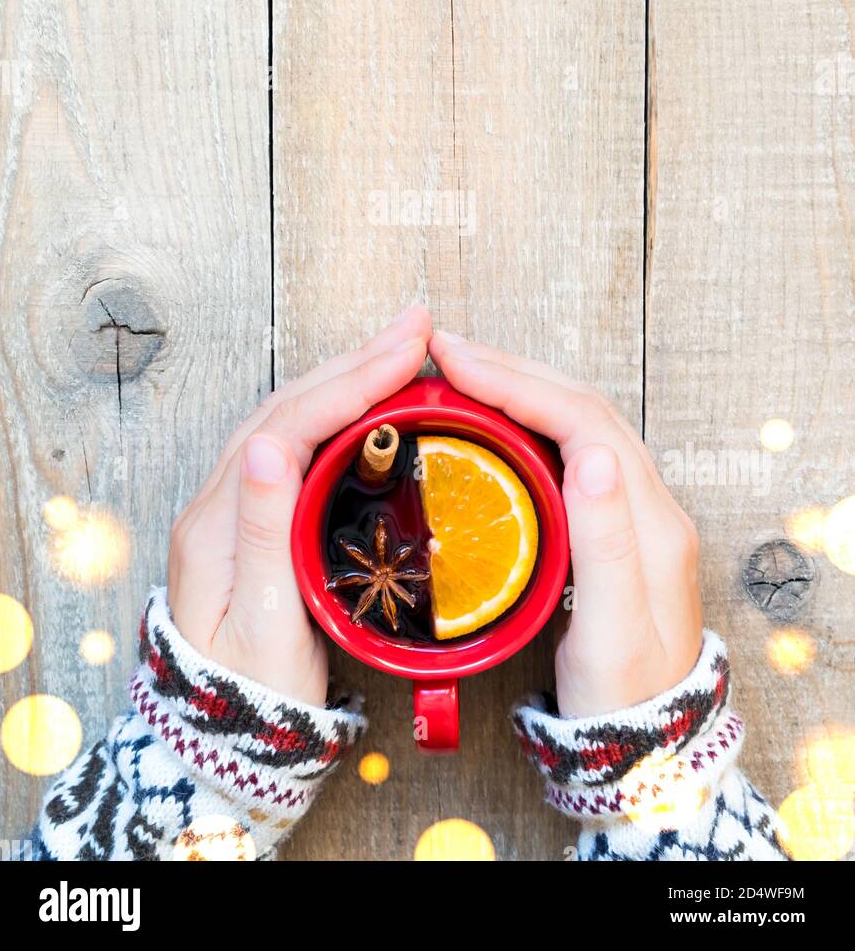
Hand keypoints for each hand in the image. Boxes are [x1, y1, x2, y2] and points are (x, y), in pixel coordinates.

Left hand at [167, 306, 430, 705]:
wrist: (218, 740)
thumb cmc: (248, 693)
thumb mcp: (260, 623)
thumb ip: (262, 532)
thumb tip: (265, 446)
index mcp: (219, 522)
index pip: (289, 426)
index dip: (350, 382)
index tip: (407, 351)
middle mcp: (219, 501)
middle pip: (289, 407)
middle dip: (355, 361)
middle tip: (416, 327)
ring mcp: (233, 506)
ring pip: (291, 418)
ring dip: (345, 376)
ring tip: (401, 347)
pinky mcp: (253, 519)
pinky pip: (296, 443)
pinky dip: (337, 410)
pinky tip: (370, 399)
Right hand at [429, 332, 702, 716]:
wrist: (649, 743)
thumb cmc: (624, 694)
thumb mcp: (613, 628)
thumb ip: (607, 541)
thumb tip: (595, 454)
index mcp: (649, 519)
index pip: (583, 420)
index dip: (518, 383)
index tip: (456, 363)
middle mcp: (647, 502)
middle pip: (581, 406)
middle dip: (512, 369)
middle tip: (445, 351)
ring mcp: (631, 509)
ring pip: (576, 421)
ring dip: (519, 385)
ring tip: (460, 370)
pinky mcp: (612, 523)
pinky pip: (569, 446)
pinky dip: (527, 417)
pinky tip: (491, 418)